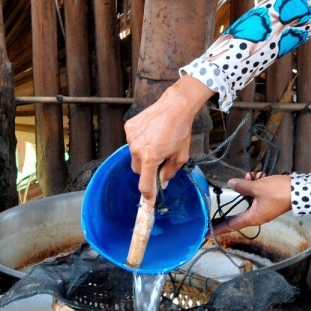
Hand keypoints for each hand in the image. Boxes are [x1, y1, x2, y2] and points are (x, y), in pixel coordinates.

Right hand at [124, 75, 212, 202]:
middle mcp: (137, 148)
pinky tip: (151, 133)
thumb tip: (163, 182)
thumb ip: (170, 172)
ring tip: (156, 142)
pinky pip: (132, 141)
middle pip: (137, 169)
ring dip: (142, 154)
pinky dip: (139, 141)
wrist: (175, 106)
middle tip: (158, 161)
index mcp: (151, 158)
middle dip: (147, 169)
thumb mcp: (181, 155)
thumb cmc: (180, 130)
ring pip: (134, 155)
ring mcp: (131, 137)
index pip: (145, 183)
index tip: (148, 203)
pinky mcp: (129, 127)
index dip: (147, 195)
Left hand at [211, 172, 292, 235]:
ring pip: (249, 199)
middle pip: (239, 212)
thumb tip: (231, 184)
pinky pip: (257, 196)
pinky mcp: (269, 202)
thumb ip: (242, 186)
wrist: (300, 190)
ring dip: (248, 186)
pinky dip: (256, 186)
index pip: (232, 225)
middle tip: (220, 203)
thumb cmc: (279, 192)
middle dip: (233, 201)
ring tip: (251, 176)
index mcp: (253, 217)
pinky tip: (259, 175)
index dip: (219, 228)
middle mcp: (258, 216)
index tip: (207, 233)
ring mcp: (264, 210)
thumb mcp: (257, 187)